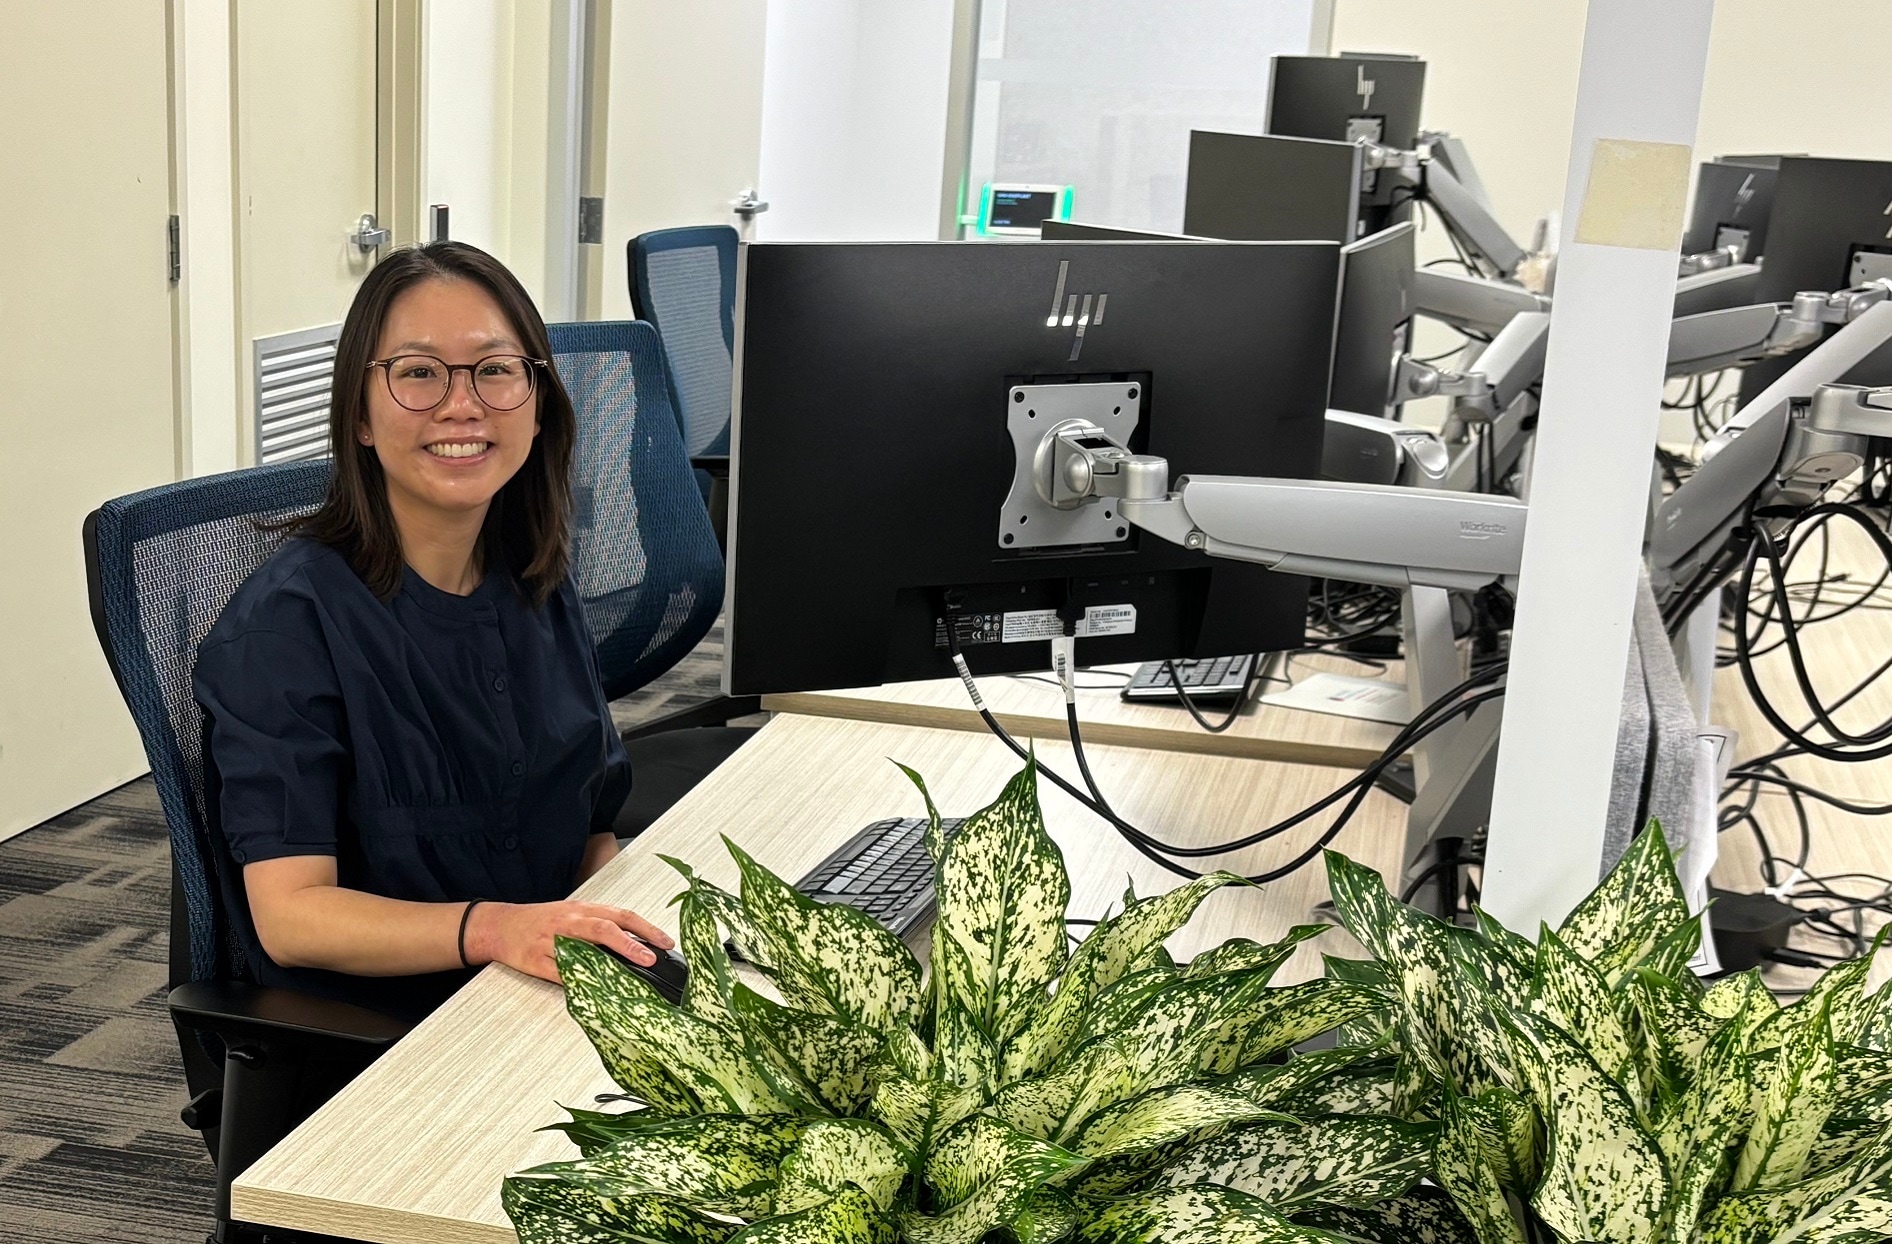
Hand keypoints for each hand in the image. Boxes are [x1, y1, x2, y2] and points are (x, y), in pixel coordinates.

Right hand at [464, 900, 674, 982]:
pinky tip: (592, 989)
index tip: (665, 941)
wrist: (502, 925)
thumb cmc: (543, 920)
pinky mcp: (537, 961)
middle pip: (604, 928)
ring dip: (606, 963)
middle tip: (651, 958)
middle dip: (630, 943)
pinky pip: (559, 973)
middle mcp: (570, 922)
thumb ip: (601, 926)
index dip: (646, 928)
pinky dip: (576, 981)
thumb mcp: (574, 914)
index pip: (621, 915)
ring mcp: (552, 941)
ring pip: (582, 950)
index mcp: (583, 909)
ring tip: (627, 975)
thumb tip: (637, 944)